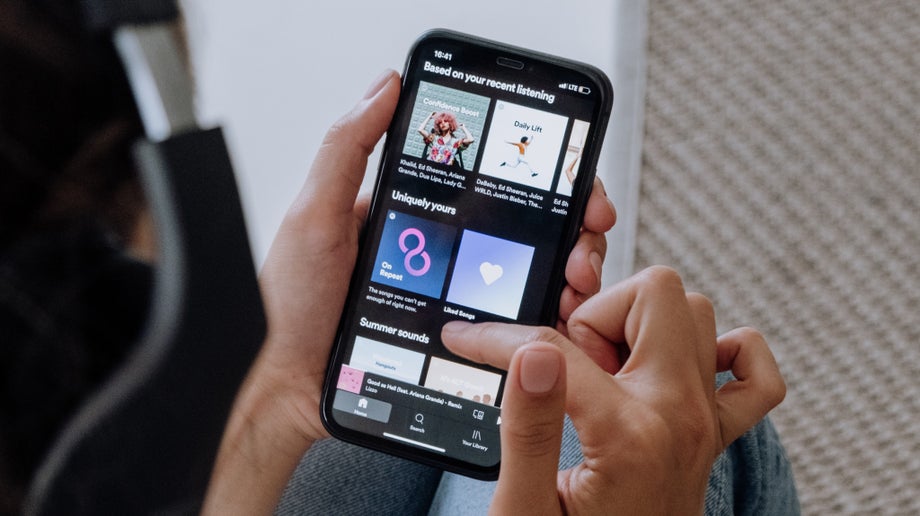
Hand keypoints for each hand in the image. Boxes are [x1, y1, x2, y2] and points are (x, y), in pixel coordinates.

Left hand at [203, 68, 615, 513]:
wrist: (286, 389)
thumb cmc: (290, 305)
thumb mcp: (315, 215)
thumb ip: (347, 148)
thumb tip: (386, 86)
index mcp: (416, 216)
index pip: (492, 186)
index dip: (543, 182)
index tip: (578, 188)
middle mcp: (443, 254)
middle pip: (526, 232)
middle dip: (572, 231)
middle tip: (587, 242)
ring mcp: (454, 299)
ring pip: (529, 279)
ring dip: (567, 275)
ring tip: (577, 283)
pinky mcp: (458, 342)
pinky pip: (511, 330)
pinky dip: (543, 325)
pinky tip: (558, 322)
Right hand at [442, 266, 785, 514]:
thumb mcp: (526, 508)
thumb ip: (530, 427)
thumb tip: (531, 352)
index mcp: (628, 433)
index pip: (554, 346)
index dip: (497, 338)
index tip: (466, 340)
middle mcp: (680, 415)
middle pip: (656, 293)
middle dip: (596, 313)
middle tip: (567, 367)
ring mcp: (706, 421)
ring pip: (698, 313)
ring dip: (642, 326)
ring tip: (602, 372)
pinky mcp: (715, 433)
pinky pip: (753, 372)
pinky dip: (722, 353)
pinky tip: (675, 369)